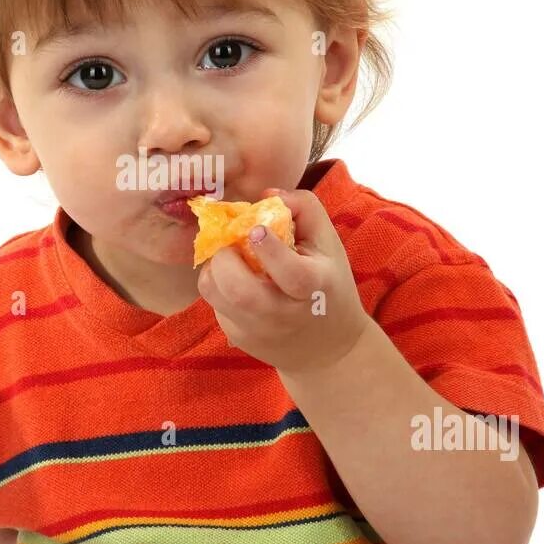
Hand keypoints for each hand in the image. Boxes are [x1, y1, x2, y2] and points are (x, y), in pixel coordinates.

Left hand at [196, 189, 372, 376]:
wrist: (329, 348)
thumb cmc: (328, 284)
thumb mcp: (328, 243)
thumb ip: (304, 208)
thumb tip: (267, 196)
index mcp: (314, 287)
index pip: (291, 274)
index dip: (270, 250)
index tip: (256, 230)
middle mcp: (283, 314)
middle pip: (239, 290)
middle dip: (225, 258)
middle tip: (231, 245)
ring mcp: (258, 330)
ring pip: (215, 295)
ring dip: (215, 269)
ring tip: (230, 259)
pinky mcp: (239, 337)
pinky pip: (215, 304)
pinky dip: (219, 286)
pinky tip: (238, 281)